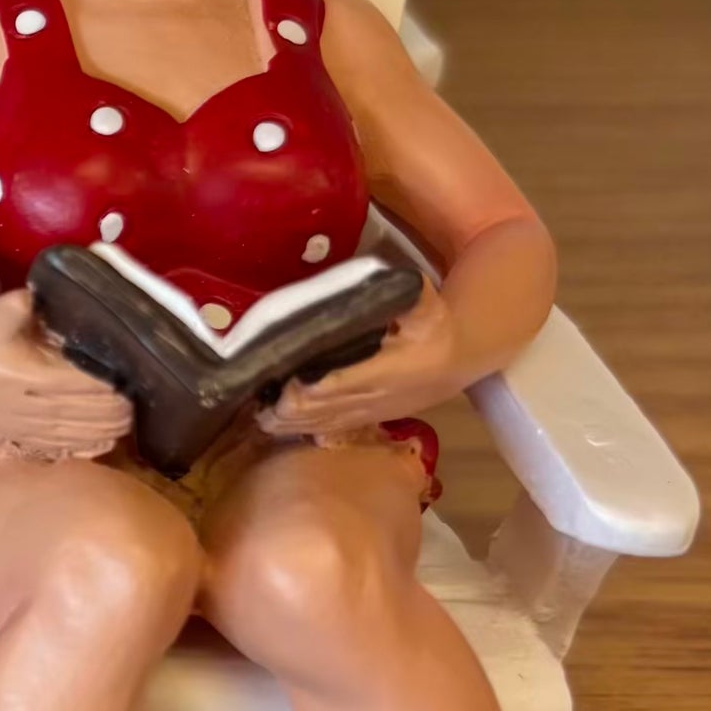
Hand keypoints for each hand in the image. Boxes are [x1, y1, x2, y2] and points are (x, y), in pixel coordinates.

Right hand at [0, 290, 131, 454]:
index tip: (135, 382)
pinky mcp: (15, 432)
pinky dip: (82, 447)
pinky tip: (102, 446)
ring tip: (131, 426)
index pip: (82, 387)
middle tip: (143, 404)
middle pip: (83, 414)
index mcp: (29, 376)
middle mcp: (29, 405)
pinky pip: (55, 446)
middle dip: (116, 412)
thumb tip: (39, 294)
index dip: (111, 389)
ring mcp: (22, 424)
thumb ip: (20, 304)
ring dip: (104, 431)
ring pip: (73, 434)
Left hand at [258, 279, 461, 439]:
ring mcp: (369, 412)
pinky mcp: (366, 419)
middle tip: (254, 400)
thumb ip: (402, 291)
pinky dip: (303, 430)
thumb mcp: (424, 301)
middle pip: (323, 409)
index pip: (341, 383)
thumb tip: (377, 280)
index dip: (308, 387)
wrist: (456, 361)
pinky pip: (331, 430)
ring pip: (323, 424)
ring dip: (291, 423)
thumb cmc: (434, 326)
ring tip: (258, 416)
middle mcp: (375, 395)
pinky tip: (279, 428)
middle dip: (288, 408)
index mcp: (388, 367)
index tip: (279, 382)